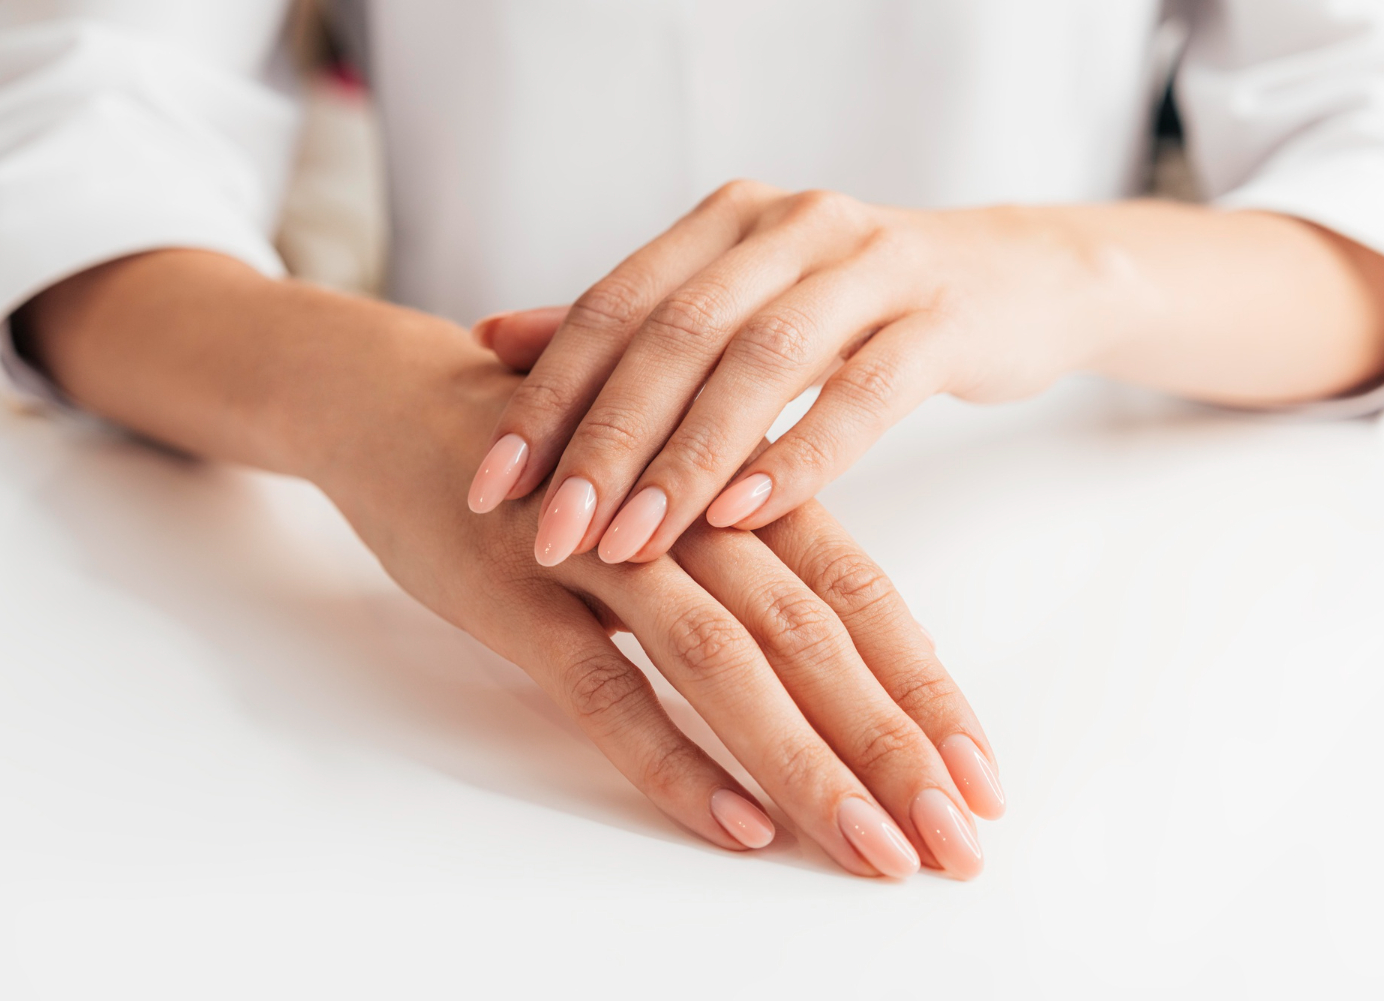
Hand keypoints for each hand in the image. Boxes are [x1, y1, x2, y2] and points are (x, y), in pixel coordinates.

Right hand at [318, 347, 1003, 877]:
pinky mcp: (512, 592)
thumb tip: (849, 678)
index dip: (926, 688)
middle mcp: (686, 514)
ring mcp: (596, 551)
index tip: (986, 780)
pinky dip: (672, 757)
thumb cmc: (557, 460)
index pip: (859, 595)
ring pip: (722, 661)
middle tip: (957, 840)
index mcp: (738, 487)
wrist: (397, 394)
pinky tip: (735, 825)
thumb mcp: (672, 495)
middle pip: (812, 636)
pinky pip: (602, 687)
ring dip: (807, 761)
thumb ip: (752, 568)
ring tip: (874, 848)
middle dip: (894, 744)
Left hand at [466, 181, 1095, 565]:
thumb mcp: (738, 305)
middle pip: (675, 336)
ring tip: (632, 542)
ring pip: (759, 364)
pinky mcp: (941, 319)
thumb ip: (628, 325)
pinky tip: (744, 516)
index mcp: (726, 220)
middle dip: (605, 442)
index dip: (547, 396)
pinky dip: (798, 456)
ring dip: (687, 461)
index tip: (490, 483)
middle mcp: (789, 224)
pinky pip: (861, 392)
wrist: (1015, 281)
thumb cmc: (854, 311)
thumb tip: (492, 339)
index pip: (614, 306)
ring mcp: (871, 264)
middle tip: (553, 535)